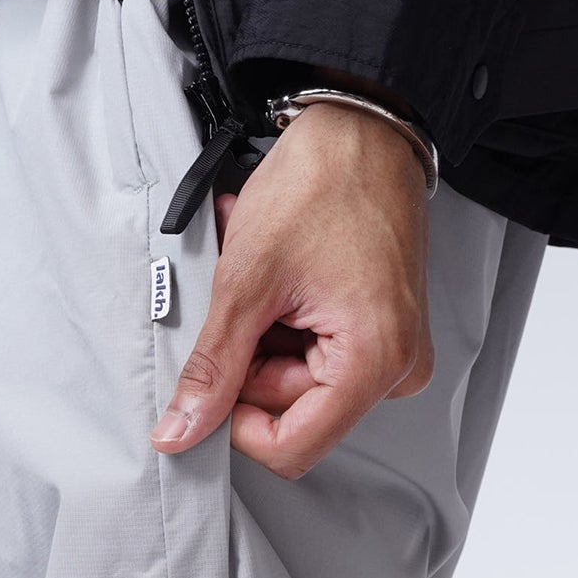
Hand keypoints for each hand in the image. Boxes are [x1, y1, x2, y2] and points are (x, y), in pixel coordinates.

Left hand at [152, 103, 431, 477]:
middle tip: (243, 296)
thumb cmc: (325, 183)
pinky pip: (314, 355)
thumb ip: (212, 367)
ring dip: (262, 333)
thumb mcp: (247, 281)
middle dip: (251, 358)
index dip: (237, 424)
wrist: (364, 129)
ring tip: (262, 273)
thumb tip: (181, 430)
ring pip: (295, 382)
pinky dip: (283, 320)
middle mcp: (396, 367)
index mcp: (376, 361)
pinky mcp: (382, 334)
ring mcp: (393, 351)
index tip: (213, 380)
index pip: (292, 448)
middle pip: (292, 412)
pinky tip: (281, 277)